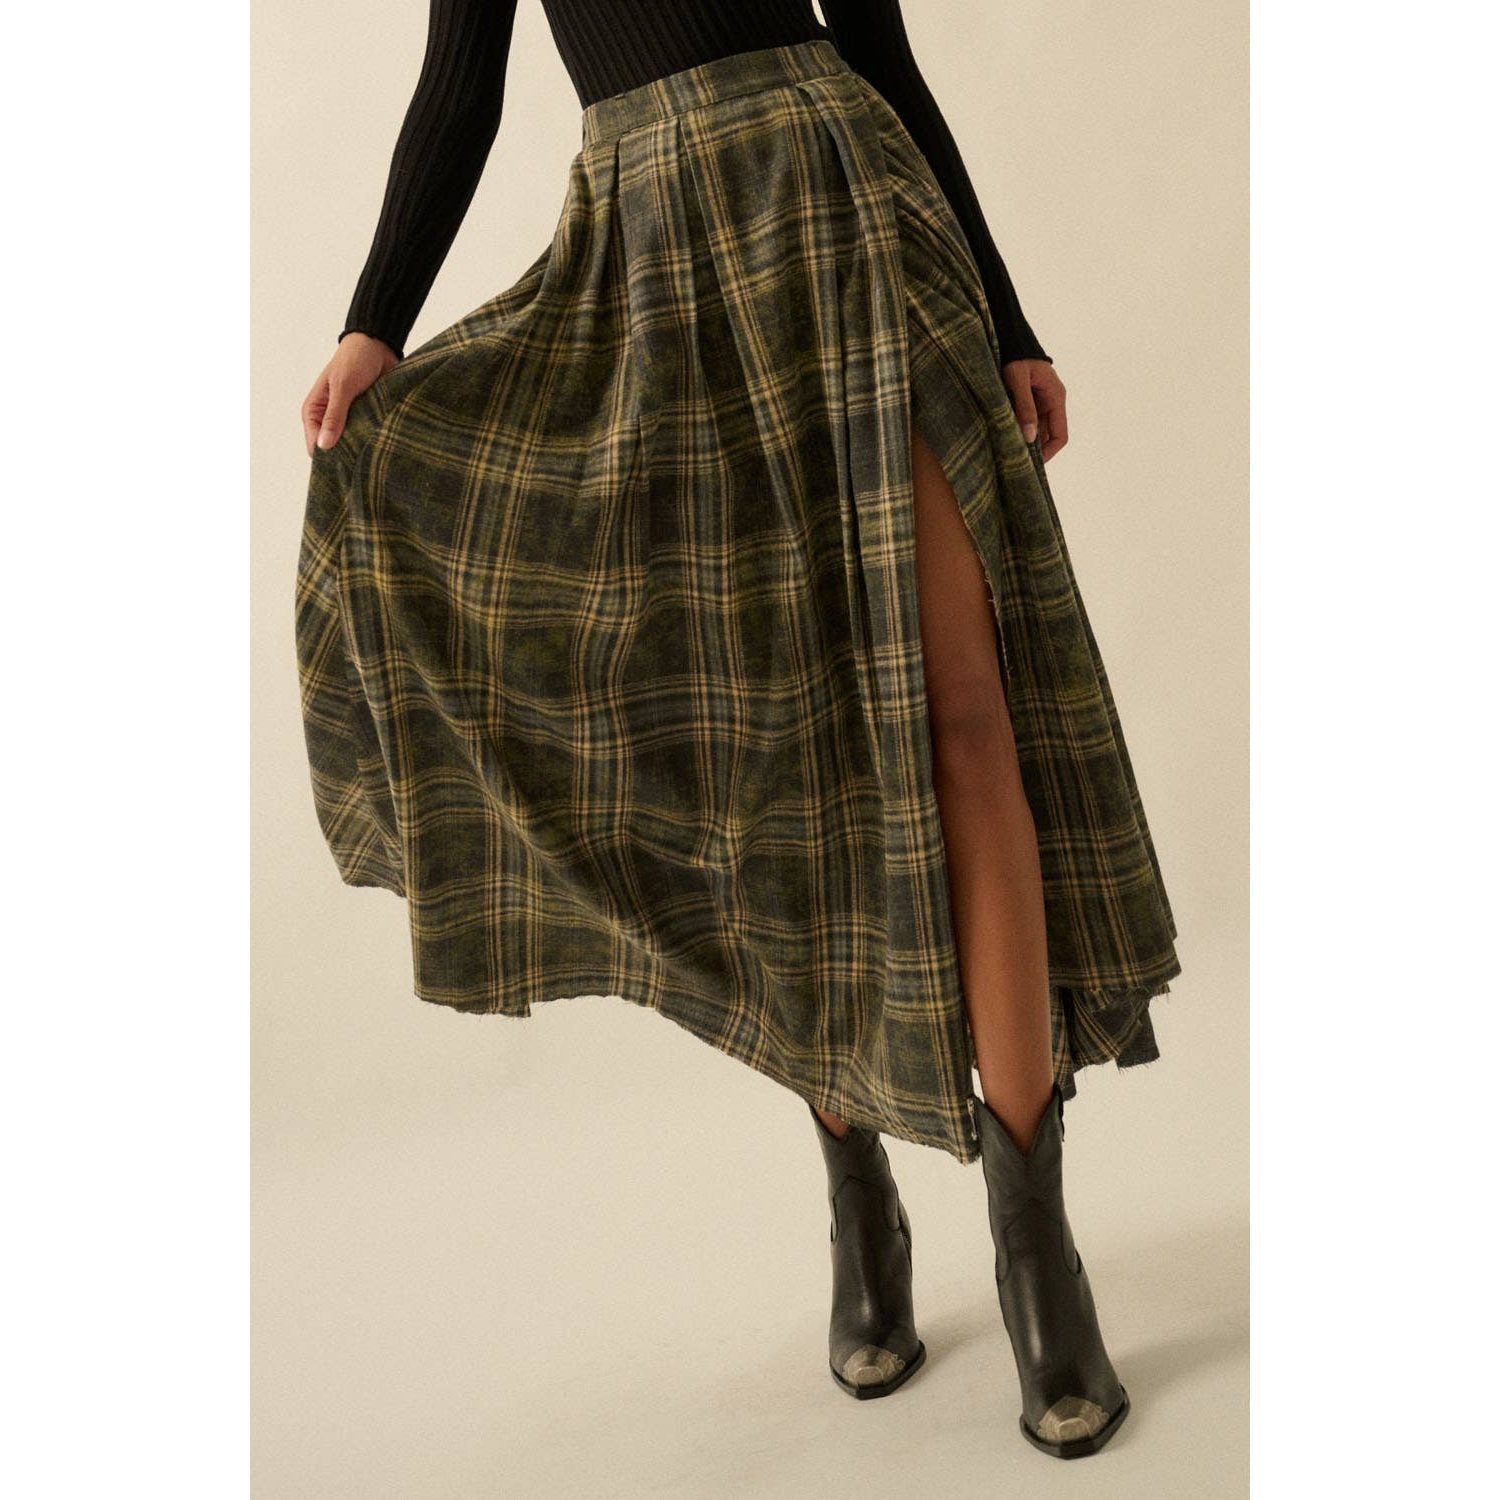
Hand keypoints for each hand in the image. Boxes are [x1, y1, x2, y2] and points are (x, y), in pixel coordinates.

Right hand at [301, 333, 398, 455]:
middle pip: (334, 449)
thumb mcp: (342, 387)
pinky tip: (383, 445)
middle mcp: (329, 419)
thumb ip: (334, 416)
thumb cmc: (354, 360)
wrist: (378, 345)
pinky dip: (374, 439)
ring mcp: (349, 420)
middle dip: (347, 456)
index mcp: (314, 412)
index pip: (315, 446)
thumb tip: (324, 446)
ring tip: (374, 454)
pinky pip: (368, 436)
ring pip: (352, 445)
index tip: (345, 466)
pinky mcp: (366, 418)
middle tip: (363, 464)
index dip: (328, 458)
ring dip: (362, 448)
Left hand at [1001, 359, 1067, 462]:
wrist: (1010, 338)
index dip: (1049, 453)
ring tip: (1008, 450)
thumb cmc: (1015, 356)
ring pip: (1037, 430)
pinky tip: (1005, 435)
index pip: (1060, 435)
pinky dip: (1019, 429)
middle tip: (1016, 461)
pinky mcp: (1030, 400)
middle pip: (1048, 436)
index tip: (1032, 464)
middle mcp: (1052, 402)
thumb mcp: (1018, 381)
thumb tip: (1029, 437)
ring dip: (1025, 439)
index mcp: (1055, 398)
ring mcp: (1041, 401)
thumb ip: (1024, 407)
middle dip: (1034, 449)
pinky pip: (1028, 421)